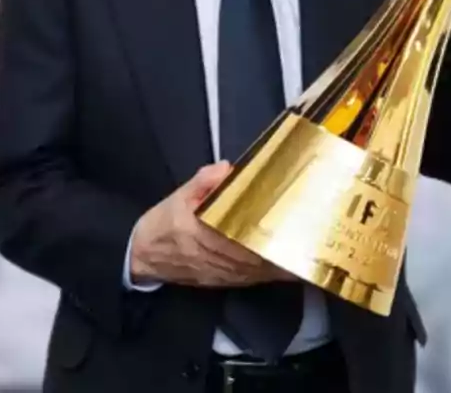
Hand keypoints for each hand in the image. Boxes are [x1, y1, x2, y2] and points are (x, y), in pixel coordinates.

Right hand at [129, 161, 295, 286]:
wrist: (142, 259)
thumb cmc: (161, 226)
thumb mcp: (177, 197)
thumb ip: (202, 182)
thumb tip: (227, 168)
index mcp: (200, 234)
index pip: (239, 235)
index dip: (266, 232)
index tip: (289, 222)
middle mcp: (215, 258)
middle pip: (256, 254)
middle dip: (282, 246)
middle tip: (308, 232)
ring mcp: (222, 274)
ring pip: (258, 270)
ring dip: (282, 260)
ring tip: (306, 246)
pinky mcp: (225, 282)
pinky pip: (253, 277)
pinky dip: (273, 270)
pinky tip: (289, 262)